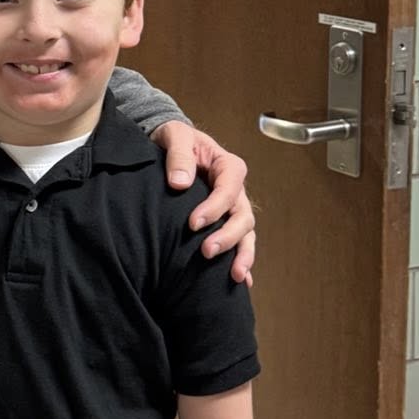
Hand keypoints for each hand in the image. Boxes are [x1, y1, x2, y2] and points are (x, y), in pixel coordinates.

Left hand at [151, 122, 254, 284]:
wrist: (171, 146)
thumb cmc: (176, 139)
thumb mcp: (175, 136)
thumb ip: (178, 155)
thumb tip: (180, 183)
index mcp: (227, 166)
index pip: (228, 189)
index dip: (214, 208)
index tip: (192, 224)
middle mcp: (235, 190)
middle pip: (243, 216)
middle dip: (228, 236)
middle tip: (206, 251)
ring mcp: (232, 208)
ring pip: (246, 233)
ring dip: (242, 254)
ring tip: (235, 276)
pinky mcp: (224, 221)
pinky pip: (239, 243)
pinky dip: (242, 261)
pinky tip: (243, 282)